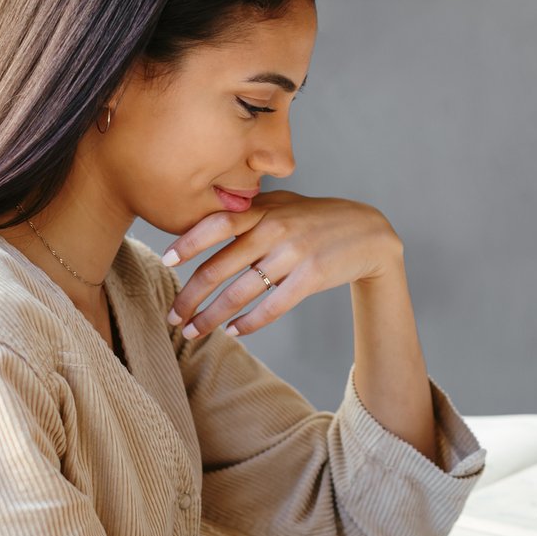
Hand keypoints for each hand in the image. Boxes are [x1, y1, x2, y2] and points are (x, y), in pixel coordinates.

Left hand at [162, 190, 403, 338]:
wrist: (370, 233)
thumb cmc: (318, 219)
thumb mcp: (285, 204)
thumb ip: (250, 211)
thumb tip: (204, 223)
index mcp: (264, 210)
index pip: (216, 224)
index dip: (188, 243)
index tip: (167, 261)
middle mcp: (275, 230)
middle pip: (220, 266)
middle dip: (191, 295)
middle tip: (173, 316)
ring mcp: (294, 254)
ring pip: (241, 292)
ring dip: (212, 317)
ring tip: (194, 332)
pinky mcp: (311, 277)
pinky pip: (272, 306)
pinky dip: (249, 322)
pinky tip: (234, 331)